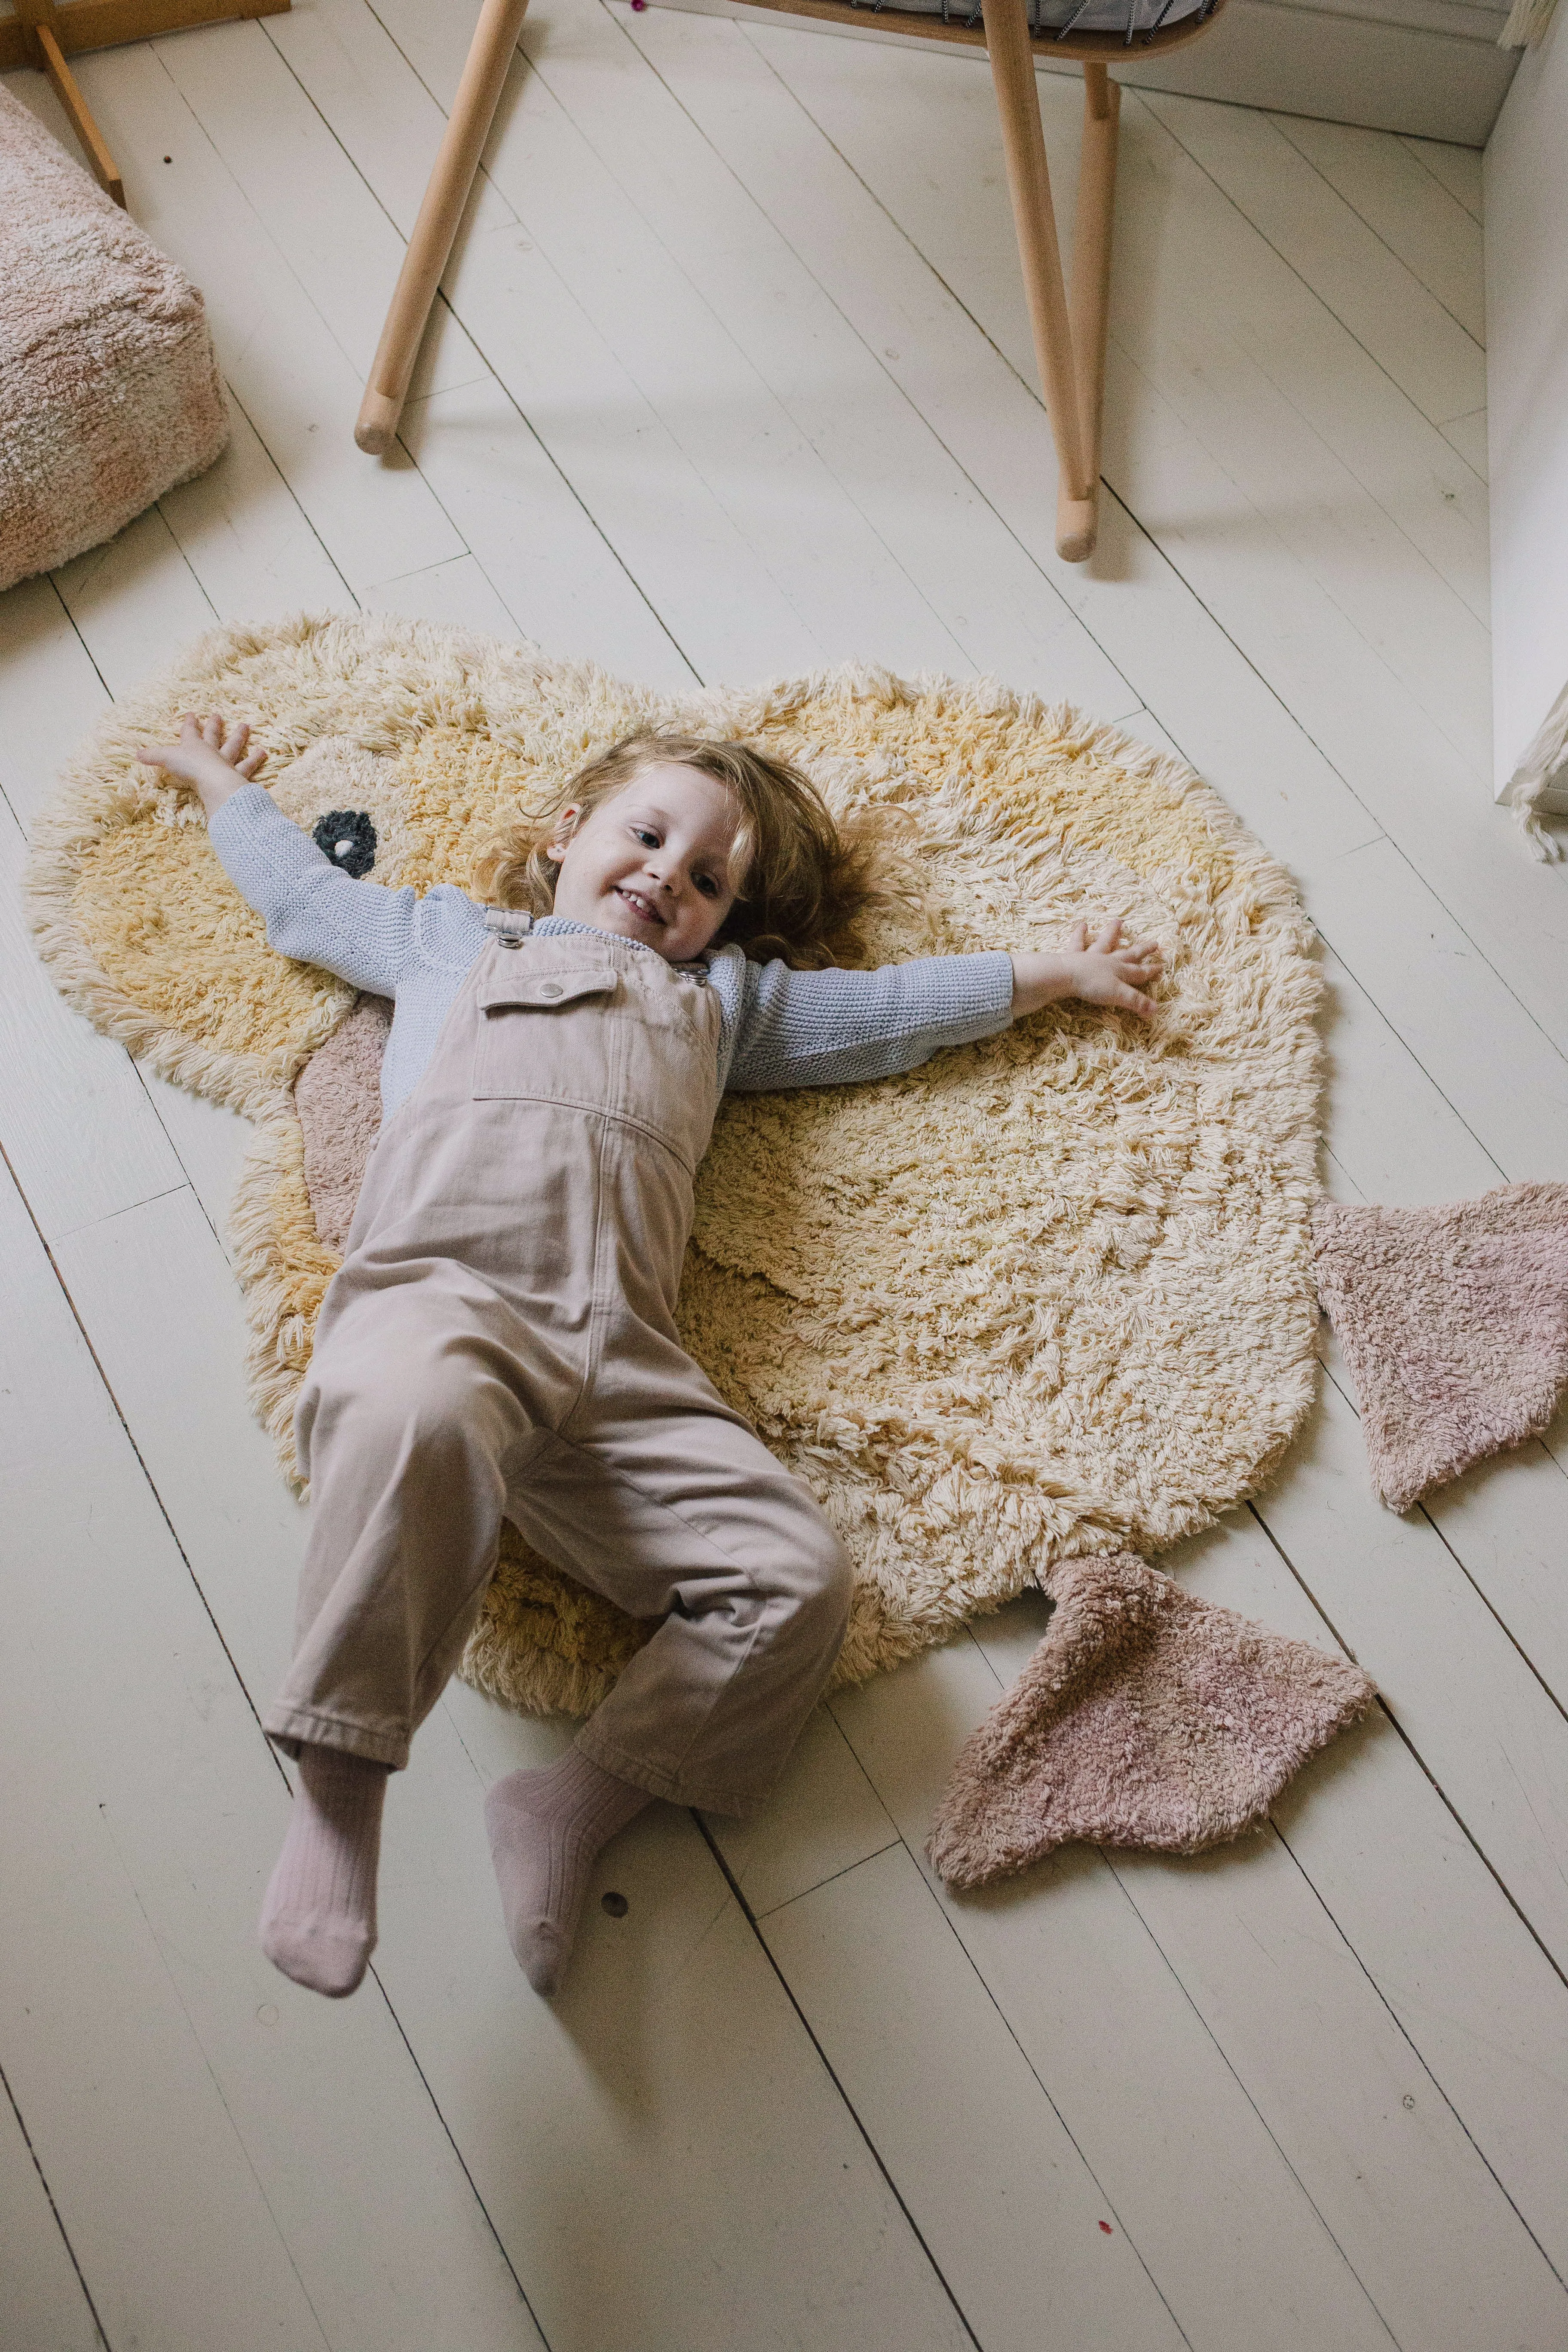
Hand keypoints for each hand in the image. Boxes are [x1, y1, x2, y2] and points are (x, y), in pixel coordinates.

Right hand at [136, 712, 266, 816]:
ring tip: (247, 727)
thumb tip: (137, 754)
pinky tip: (264, 754)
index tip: (192, 714)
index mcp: (193, 747)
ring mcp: (227, 764)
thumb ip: (153, 756)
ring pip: (234, 748)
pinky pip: (249, 767)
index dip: (190, 724)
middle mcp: (211, 753)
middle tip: (219, 715)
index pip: (190, 732)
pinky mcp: (239, 777)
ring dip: (240, 737)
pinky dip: (256, 761)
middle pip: (213, 736)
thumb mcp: (166, 760)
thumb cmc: (190, 769)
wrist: (214, 782)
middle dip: (214, 726)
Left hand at [1011, 918, 1162, 1021]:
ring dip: (1112, 933)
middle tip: (1154, 942)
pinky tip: (1082, 925)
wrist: (1064, 976)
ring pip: (1105, 942)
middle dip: (1142, 951)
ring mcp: (1091, 956)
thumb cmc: (1091, 986)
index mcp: (1119, 972)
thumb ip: (1137, 1002)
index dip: (1151, 971)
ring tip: (1118, 921)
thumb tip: (1156, 1009)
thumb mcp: (1118, 996)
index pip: (1139, 972)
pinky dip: (1080, 934)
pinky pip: (1078, 942)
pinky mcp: (1074, 956)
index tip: (1162, 966)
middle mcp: (1107, 961)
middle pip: (1128, 955)